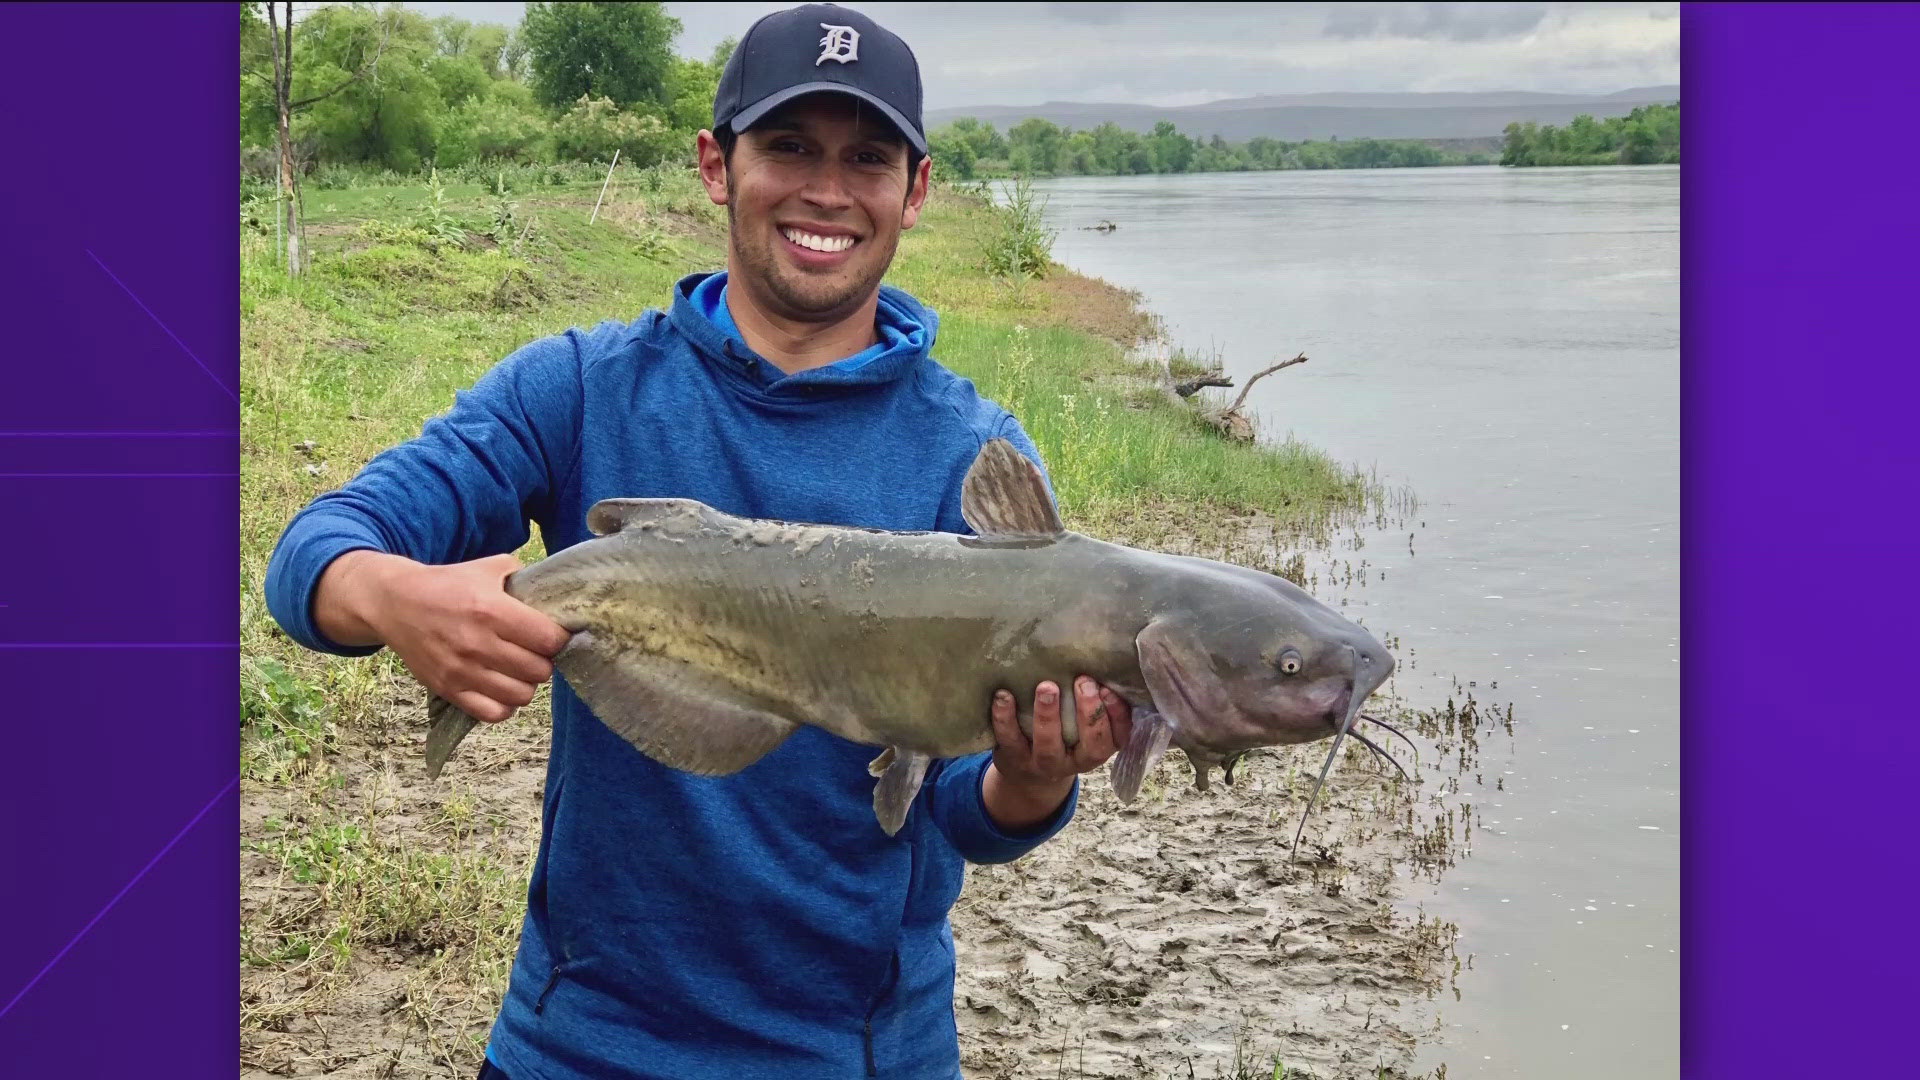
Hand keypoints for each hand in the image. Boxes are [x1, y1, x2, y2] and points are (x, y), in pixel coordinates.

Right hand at [316, 550, 571, 723]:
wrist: (394, 603)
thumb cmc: (447, 584)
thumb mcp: (488, 568)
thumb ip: (524, 578)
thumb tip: (557, 594)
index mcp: (491, 610)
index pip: (549, 639)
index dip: (558, 639)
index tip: (553, 635)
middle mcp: (478, 644)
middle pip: (539, 671)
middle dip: (543, 661)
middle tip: (534, 652)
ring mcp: (462, 671)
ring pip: (521, 696)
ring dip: (526, 684)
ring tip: (518, 670)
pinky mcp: (448, 690)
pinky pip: (493, 714)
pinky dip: (504, 705)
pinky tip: (501, 688)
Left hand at [982, 676, 1133, 831]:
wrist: (1027, 775)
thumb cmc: (1064, 736)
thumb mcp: (1083, 726)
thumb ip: (1094, 701)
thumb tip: (1100, 660)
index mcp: (1099, 749)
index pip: (1118, 736)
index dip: (1117, 714)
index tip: (1108, 688)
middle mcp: (1076, 760)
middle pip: (1091, 745)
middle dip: (1090, 712)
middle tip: (1083, 681)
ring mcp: (1044, 763)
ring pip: (1048, 745)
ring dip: (1048, 716)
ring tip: (1047, 687)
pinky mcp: (1014, 758)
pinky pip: (1010, 739)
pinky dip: (1005, 717)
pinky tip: (1004, 695)